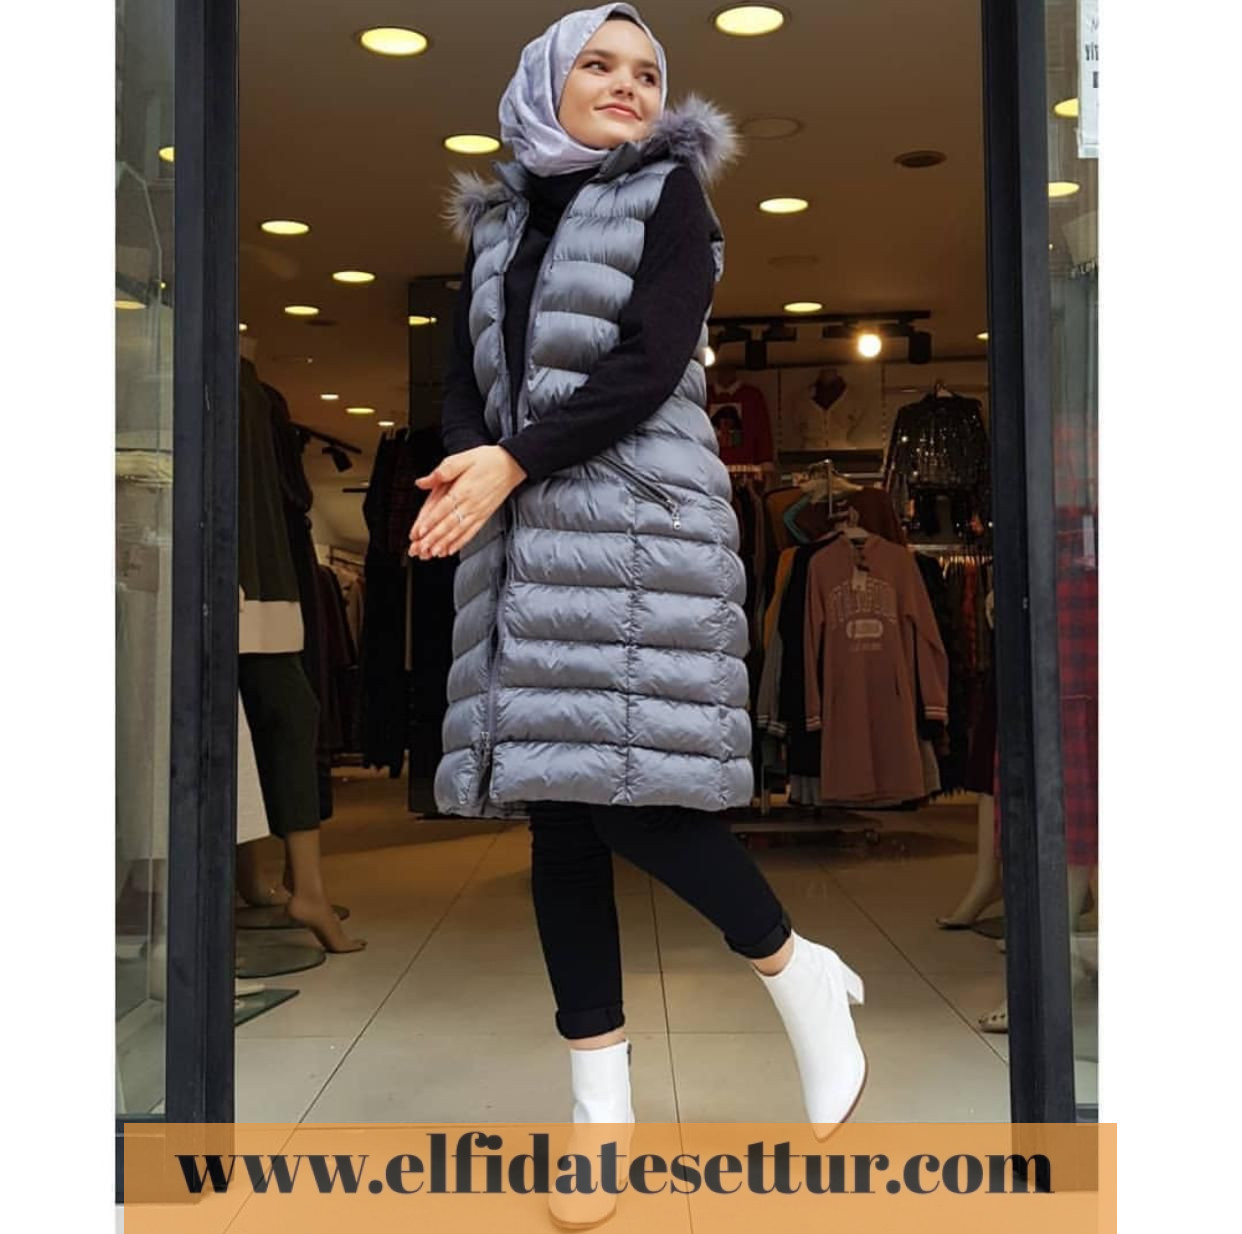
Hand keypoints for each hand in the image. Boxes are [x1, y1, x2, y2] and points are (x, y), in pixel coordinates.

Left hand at [408, 446, 526, 559]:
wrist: (512, 465)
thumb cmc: (487, 460)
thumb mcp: (462, 458)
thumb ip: (442, 471)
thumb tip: (422, 482)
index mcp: (463, 490)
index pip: (443, 509)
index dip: (431, 522)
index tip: (419, 532)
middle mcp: (471, 504)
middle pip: (449, 524)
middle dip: (434, 538)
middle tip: (421, 548)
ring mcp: (478, 512)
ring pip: (458, 532)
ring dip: (444, 544)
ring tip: (432, 553)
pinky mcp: (484, 516)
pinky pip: (471, 533)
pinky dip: (460, 543)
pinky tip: (450, 550)